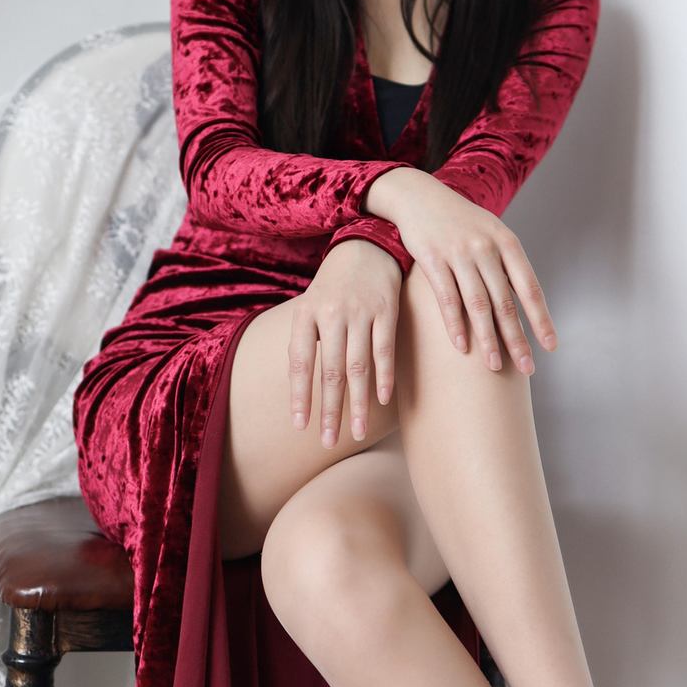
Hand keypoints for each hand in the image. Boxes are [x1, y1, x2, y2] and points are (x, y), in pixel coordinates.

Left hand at [290, 238, 402, 445]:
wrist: (366, 245)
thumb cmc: (334, 286)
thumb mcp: (311, 307)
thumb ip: (307, 341)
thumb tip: (300, 386)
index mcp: (306, 314)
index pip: (300, 362)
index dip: (300, 395)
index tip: (300, 425)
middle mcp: (332, 314)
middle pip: (330, 371)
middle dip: (330, 410)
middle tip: (328, 441)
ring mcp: (360, 312)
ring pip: (358, 367)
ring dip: (357, 404)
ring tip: (357, 433)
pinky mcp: (387, 310)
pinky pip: (384, 350)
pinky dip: (384, 378)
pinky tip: (382, 401)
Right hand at [365, 170, 556, 372]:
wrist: (420, 196)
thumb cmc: (460, 221)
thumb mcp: (491, 234)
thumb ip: (507, 266)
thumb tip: (526, 303)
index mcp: (507, 243)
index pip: (530, 287)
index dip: (541, 319)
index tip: (550, 347)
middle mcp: (487, 248)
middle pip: (506, 302)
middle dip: (518, 339)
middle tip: (527, 368)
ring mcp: (459, 253)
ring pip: (478, 304)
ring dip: (488, 340)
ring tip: (495, 367)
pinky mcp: (432, 259)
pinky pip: (447, 298)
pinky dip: (455, 325)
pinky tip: (462, 348)